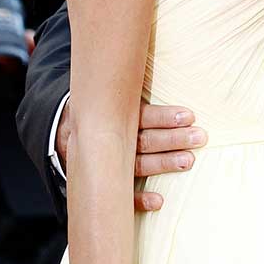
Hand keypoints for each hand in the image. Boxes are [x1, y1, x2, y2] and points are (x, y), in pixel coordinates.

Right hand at [55, 98, 207, 211]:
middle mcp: (108, 138)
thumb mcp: (108, 94)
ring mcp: (104, 162)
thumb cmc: (100, 109)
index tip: (189, 116)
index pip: (140, 116)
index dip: (163, 117)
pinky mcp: (102, 182)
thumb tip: (148, 62)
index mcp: (111, 114)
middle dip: (171, 139)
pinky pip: (120, 194)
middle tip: (199, 137)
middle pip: (142, 140)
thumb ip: (129, 88)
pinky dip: (137, 199)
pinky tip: (158, 201)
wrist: (64, 132)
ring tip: (188, 160)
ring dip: (163, 163)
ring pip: (135, 164)